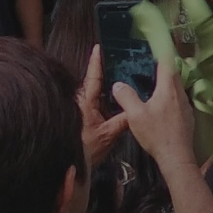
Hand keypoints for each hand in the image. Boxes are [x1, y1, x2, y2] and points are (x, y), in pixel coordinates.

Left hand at [78, 47, 129, 169]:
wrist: (74, 166)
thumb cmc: (86, 149)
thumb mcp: (109, 134)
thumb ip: (124, 120)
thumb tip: (138, 107)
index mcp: (86, 102)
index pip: (93, 76)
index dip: (96, 61)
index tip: (99, 46)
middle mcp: (83, 102)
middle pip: (97, 82)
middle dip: (109, 72)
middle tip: (123, 60)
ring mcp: (84, 110)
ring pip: (99, 94)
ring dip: (110, 87)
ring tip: (127, 77)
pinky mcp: (87, 118)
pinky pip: (99, 104)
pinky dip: (109, 100)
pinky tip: (121, 100)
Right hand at [112, 58, 196, 172]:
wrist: (176, 156)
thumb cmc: (156, 134)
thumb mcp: (135, 115)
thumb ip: (126, 97)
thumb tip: (118, 85)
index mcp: (168, 88)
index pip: (167, 63)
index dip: (162, 53)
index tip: (156, 46)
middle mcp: (180, 94)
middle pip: (174, 74)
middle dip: (164, 67)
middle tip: (151, 65)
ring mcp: (186, 106)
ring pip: (177, 88)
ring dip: (168, 83)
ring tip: (155, 84)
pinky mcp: (187, 117)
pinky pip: (179, 100)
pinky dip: (170, 96)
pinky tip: (162, 105)